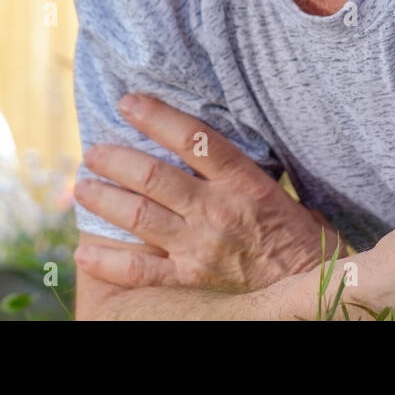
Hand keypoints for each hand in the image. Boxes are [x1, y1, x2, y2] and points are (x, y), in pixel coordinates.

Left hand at [73, 93, 346, 292]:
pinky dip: (108, 262)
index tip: (128, 103)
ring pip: (140, 215)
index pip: (194, 139)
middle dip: (116, 159)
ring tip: (82, 187)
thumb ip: (244, 173)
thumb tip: (211, 146)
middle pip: (154, 176)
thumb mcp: (282, 192)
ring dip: (104, 199)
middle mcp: (217, 210)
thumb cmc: (302, 239)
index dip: (156, 117)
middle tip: (92, 151)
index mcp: (244, 182)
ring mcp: (201, 246)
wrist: (312, 291)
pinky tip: (84, 251)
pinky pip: (141, 270)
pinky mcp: (191, 279)